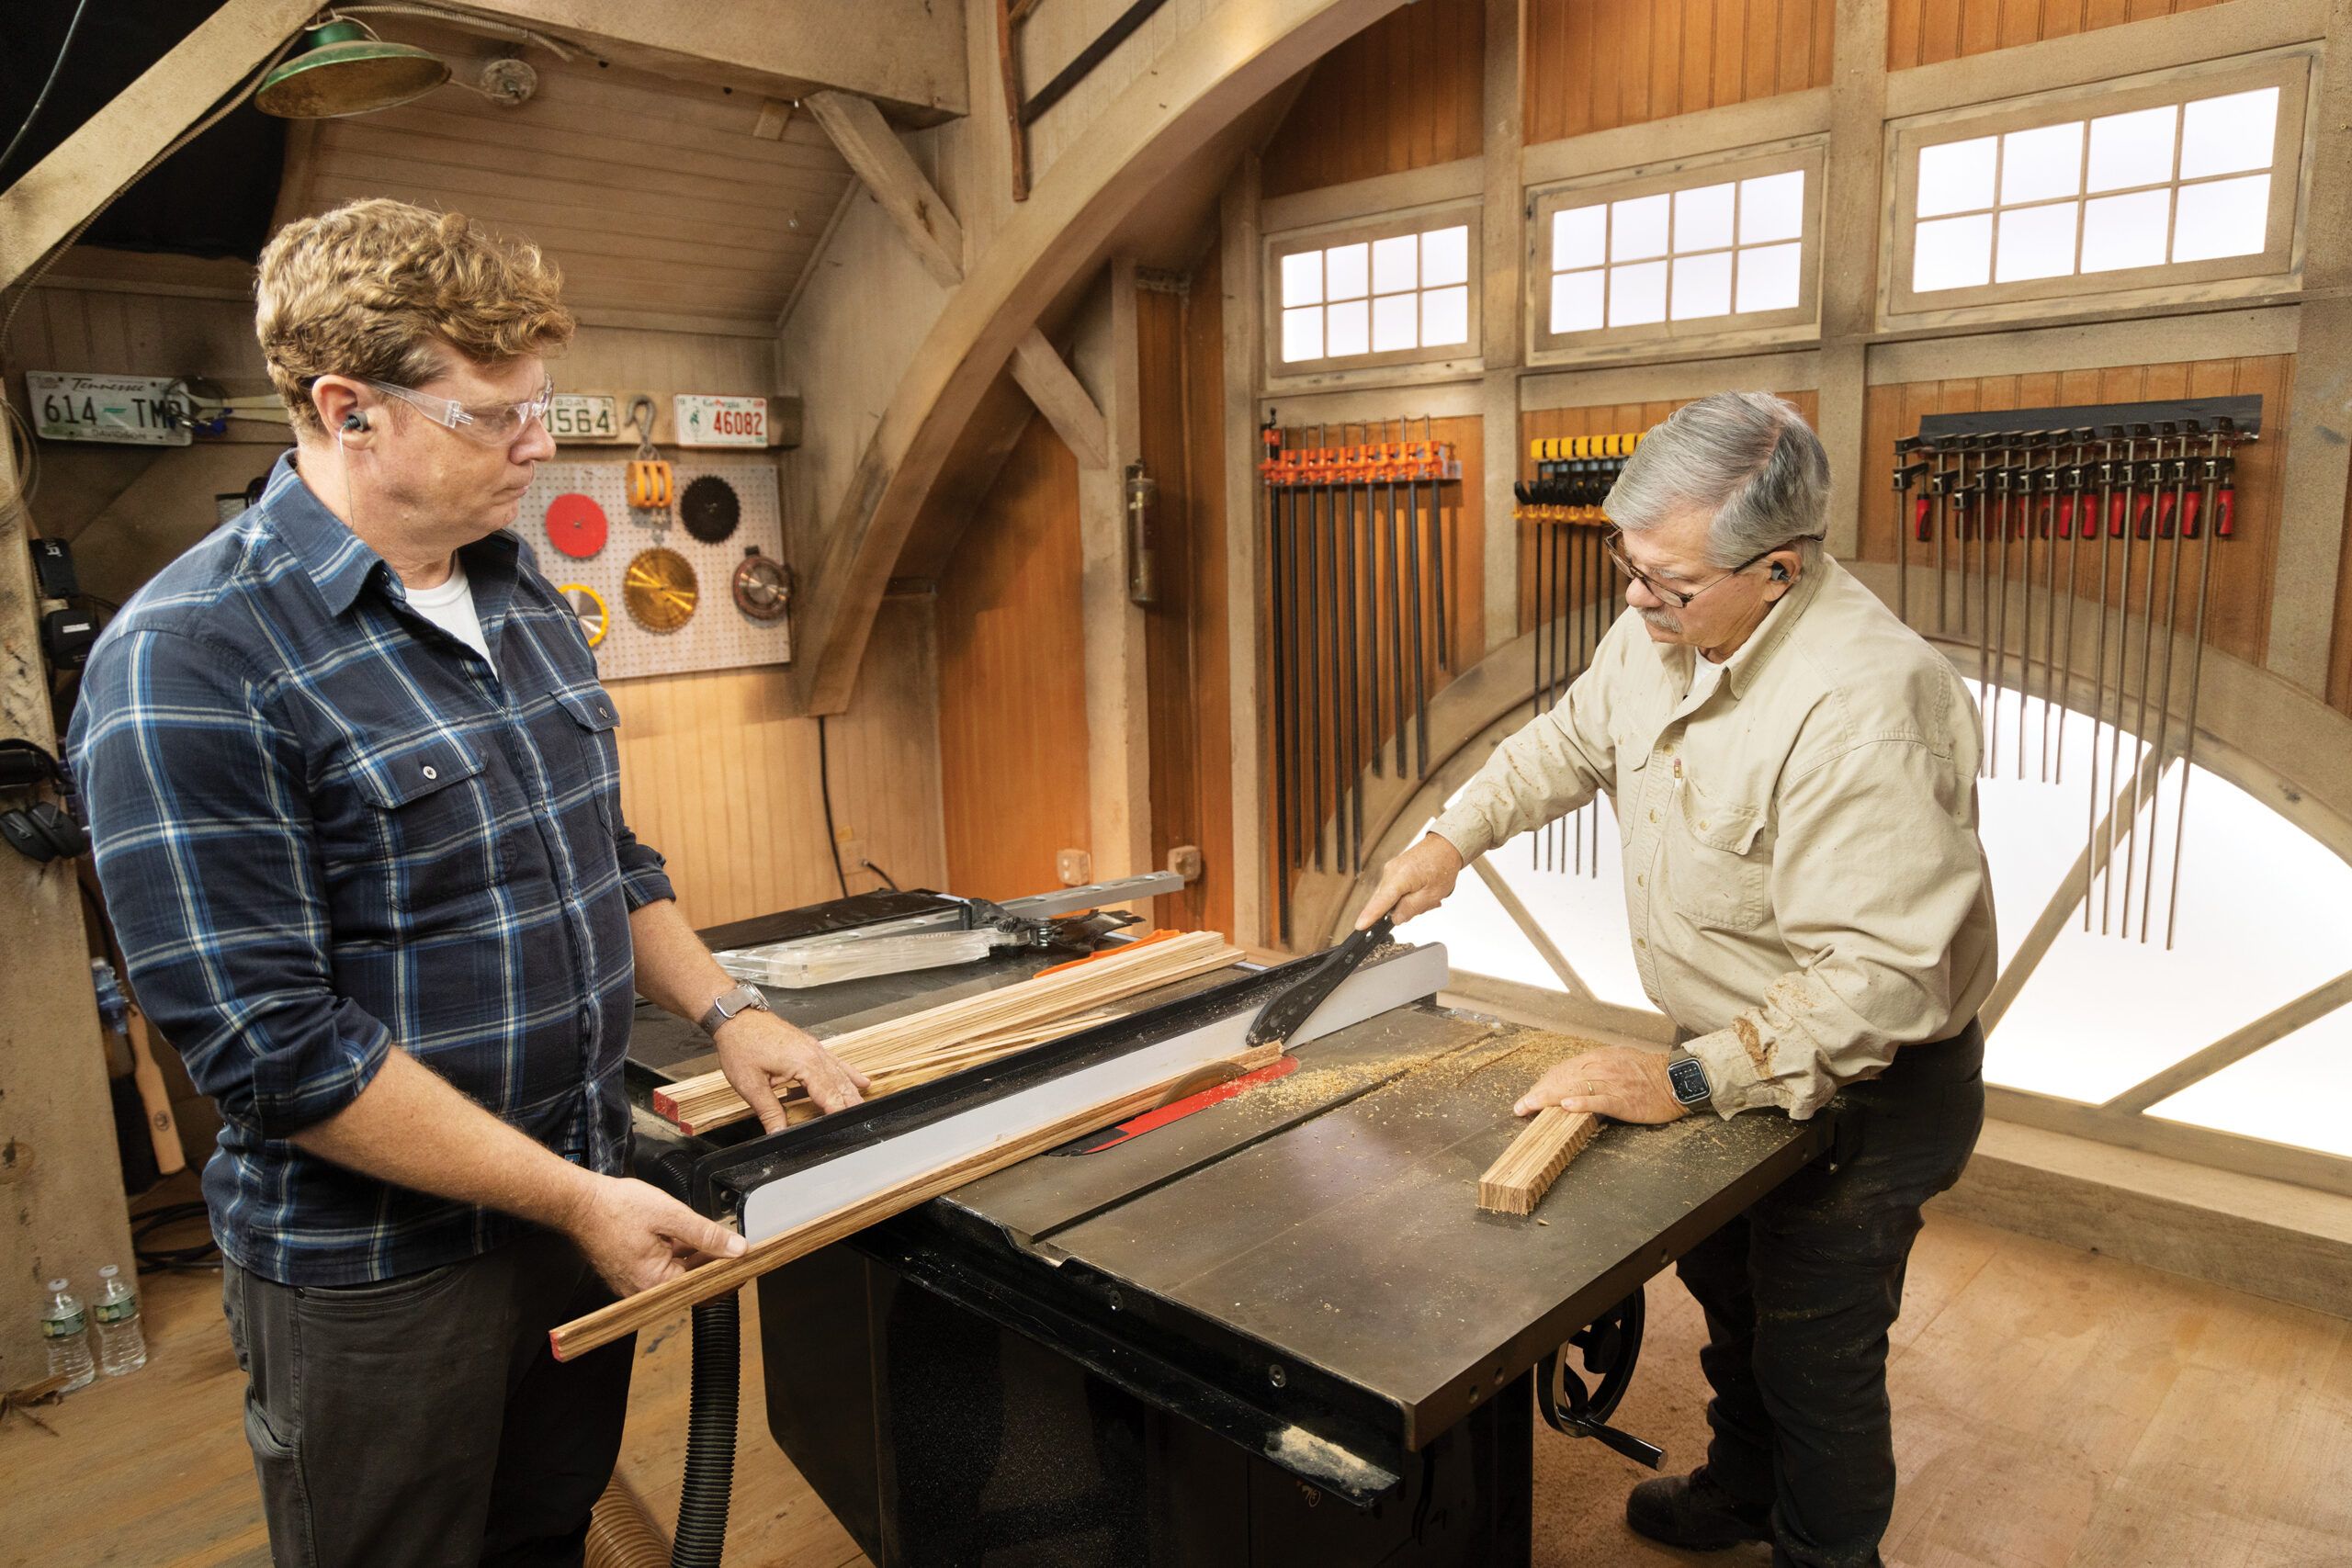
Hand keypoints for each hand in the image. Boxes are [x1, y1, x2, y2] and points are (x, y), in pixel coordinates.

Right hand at [563, 1173, 746, 1296]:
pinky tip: (689, 1239)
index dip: (729, 1275)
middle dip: (715, 1265)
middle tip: (737, 1247)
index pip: (704, 1287)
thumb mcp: (671, 1215)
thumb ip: (707, 1234)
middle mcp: (644, 1291)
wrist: (578, 1203)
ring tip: (717, 1239)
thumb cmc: (617, 1208)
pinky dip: (677, 1256)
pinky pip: (661, 1270)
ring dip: (697, 1259)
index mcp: (657, 1282)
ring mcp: (634, 1284)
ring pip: (677, 1275)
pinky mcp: (628, 1274)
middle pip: (691, 1283)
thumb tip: (738, 1249)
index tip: (748, 1263)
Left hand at [713, 1009, 870, 1129]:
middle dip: (851, 1105)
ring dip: (852, 1092)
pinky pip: (836, 1062)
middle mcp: (814, 1054)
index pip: (828, 1095)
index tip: (845, 1128)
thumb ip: (768, 1110)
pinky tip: (861, 1081)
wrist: (736, 1016)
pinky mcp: (810, 1045)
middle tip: (861, 1123)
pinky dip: (849, 1073)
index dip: (837, 1113)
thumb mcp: (750, 1083)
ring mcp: (814, 1048)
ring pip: (841, 1074)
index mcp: (803, 1063)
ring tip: (862, 1109)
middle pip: (839, 1086)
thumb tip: (778, 1133)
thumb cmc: (741, 1043)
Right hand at [1355, 833, 1466, 929]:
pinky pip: (1395, 890)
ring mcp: (1391, 870)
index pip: (1380, 902)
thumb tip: (1396, 919)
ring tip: (1428, 897)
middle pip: (1385, 902)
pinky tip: (1422, 893)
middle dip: (1402, 910)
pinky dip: (1407, 895)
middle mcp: (1390, 872)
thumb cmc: (1443, 864)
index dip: (1369, 916)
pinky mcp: (1394, 870)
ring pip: (1391, 897)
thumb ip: (1411, 908)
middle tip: (1425, 906)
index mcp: (1399, 877)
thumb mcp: (1432, 894)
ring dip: (1408, 902)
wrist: (1446, 844)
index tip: (1359, 926)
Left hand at [1514, 1046, 1687, 1124]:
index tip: (1530, 1095)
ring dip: (1549, 1099)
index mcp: (1599, 1058)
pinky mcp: (1623, 1100)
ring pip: (1574, 1089)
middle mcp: (1601, 1068)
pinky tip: (1566, 1107)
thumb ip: (1597, 1068)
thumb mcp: (1619, 1061)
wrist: (1677, 1079)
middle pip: (1563, 1079)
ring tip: (1530, 1107)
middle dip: (1539, 1093)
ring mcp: (1612, 1083)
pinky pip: (1599, 1101)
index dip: (1544, 1083)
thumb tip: (1575, 1080)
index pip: (1563, 1070)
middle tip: (1521, 1106)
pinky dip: (1582, 1103)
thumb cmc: (1649, 1072)